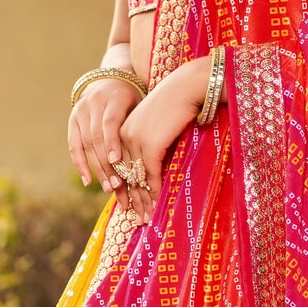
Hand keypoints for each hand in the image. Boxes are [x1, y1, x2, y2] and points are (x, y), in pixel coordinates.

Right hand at [68, 76, 143, 211]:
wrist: (112, 78)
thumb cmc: (134, 99)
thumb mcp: (140, 105)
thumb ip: (140, 126)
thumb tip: (153, 160)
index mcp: (114, 97)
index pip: (110, 123)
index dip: (112, 143)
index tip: (117, 162)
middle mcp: (93, 102)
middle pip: (96, 137)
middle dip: (106, 163)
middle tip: (116, 185)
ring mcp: (80, 110)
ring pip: (85, 144)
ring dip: (96, 168)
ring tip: (108, 187)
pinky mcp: (72, 119)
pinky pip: (73, 145)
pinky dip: (80, 164)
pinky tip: (88, 180)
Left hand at [115, 57, 212, 224]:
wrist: (187, 87)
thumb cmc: (176, 105)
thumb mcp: (157, 126)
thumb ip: (150, 144)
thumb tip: (151, 167)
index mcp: (121, 131)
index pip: (119, 166)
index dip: (124, 189)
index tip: (128, 206)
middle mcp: (123, 136)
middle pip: (125, 175)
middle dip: (132, 200)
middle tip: (136, 220)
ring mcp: (135, 140)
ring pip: (137, 178)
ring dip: (143, 201)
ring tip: (146, 219)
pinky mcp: (150, 144)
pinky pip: (151, 174)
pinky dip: (155, 191)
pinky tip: (157, 205)